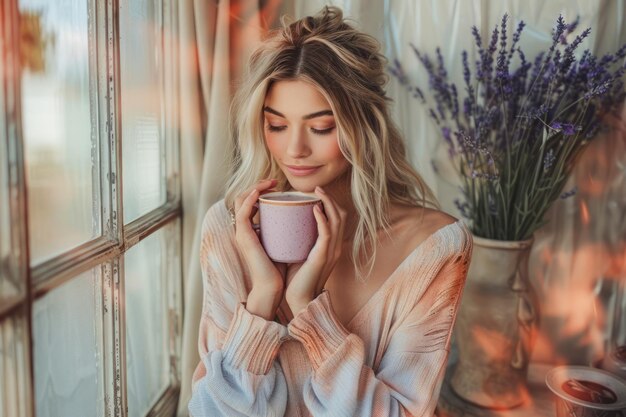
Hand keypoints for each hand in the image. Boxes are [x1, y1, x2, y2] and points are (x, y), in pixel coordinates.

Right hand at [233, 179, 283, 319]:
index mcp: (252, 230)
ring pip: (240, 201)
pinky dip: (250, 199)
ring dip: (254, 187)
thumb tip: (302, 218)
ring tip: (269, 183)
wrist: (272, 288)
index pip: (249, 203)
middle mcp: (244, 229)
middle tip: (274, 181)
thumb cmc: (281, 269)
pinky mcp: (244, 237)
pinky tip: (261, 192)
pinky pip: (242, 212)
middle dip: (257, 185)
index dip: (260, 191)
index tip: (277, 187)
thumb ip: (286, 231)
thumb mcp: (283, 243)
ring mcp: (242, 233)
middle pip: (243, 198)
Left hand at [284, 186, 346, 314]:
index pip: (337, 220)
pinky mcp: (323, 256)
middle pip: (341, 216)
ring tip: (317, 192)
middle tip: (317, 188)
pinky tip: (315, 209)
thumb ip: (299, 241)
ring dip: (328, 203)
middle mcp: (335, 247)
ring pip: (337, 220)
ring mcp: (331, 251)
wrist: (300, 300)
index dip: (330, 204)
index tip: (316, 193)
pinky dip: (322, 219)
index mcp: (330, 246)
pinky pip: (327, 233)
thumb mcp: (300, 255)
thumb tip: (287, 227)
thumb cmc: (297, 280)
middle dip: (330, 199)